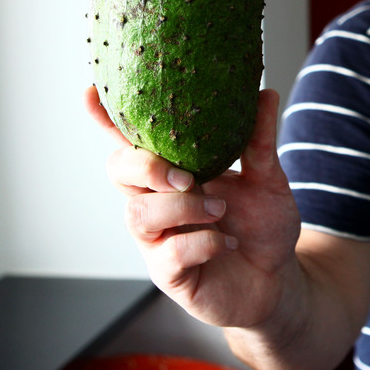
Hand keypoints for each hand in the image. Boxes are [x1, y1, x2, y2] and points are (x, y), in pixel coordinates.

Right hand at [84, 85, 300, 329]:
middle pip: (119, 172)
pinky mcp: (169, 274)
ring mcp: (158, 239)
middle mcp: (157, 202)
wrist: (278, 278)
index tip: (91, 92)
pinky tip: (227, 241)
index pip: (132, 143)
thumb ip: (259, 141)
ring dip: (182, 207)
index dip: (106, 120)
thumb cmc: (263, 226)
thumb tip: (266, 94)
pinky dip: (202, 242)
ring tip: (220, 209)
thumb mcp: (268, 179)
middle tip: (186, 176)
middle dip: (144, 166)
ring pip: (138, 214)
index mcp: (174, 172)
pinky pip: (169, 254)